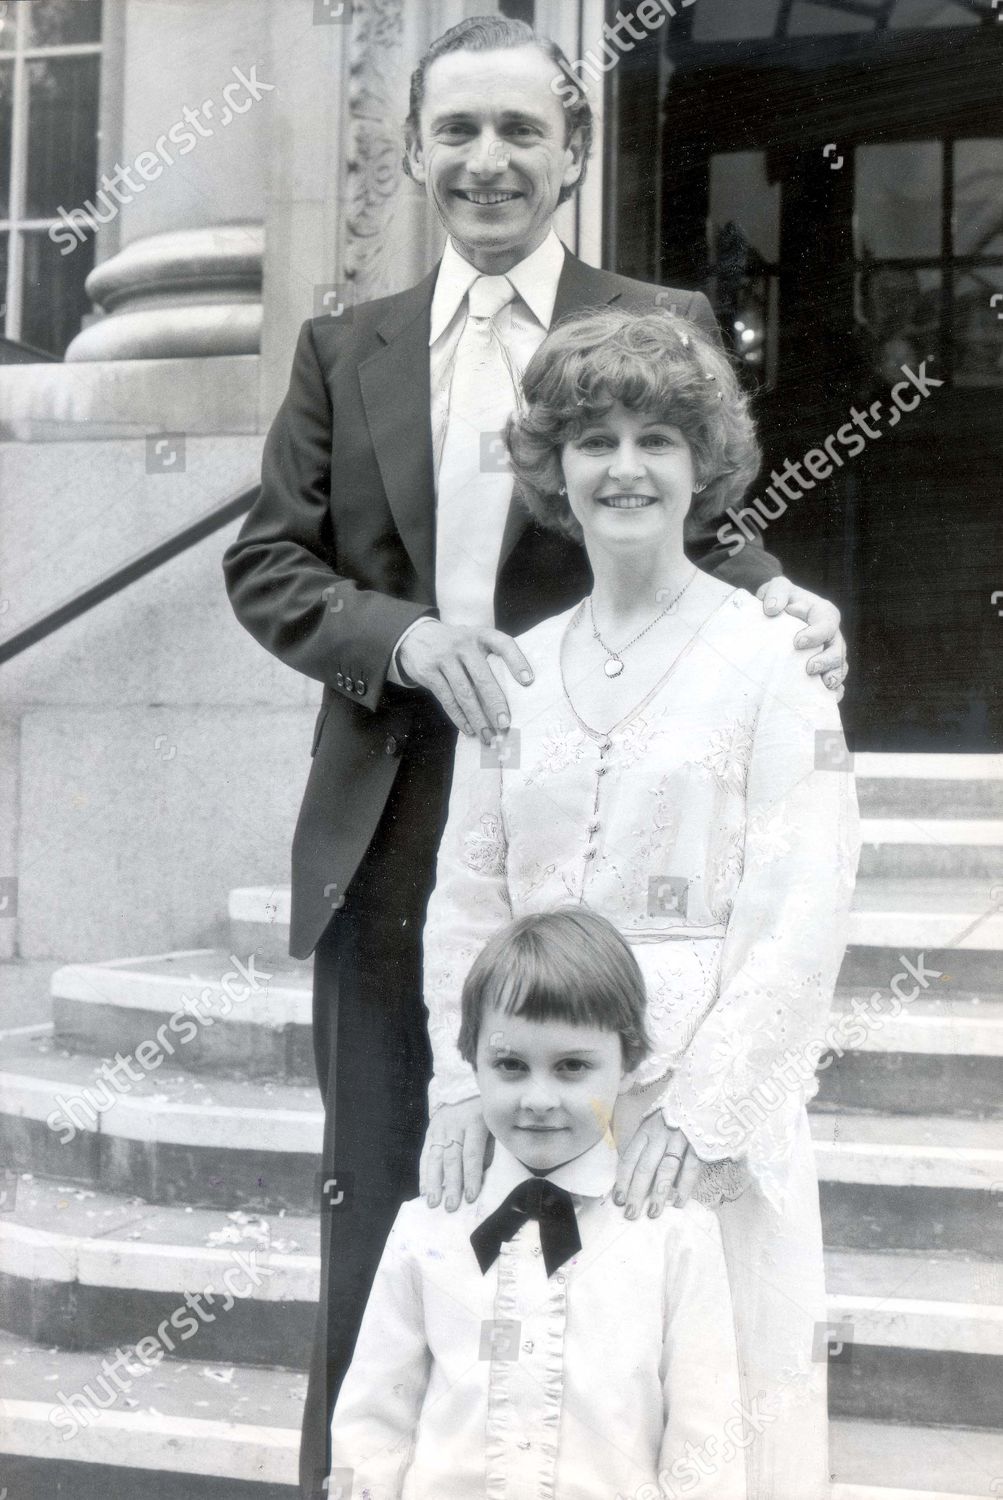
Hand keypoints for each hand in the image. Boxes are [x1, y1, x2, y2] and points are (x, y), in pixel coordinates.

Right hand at [398, 620, 533, 741]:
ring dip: (477, 718)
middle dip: (495, 703)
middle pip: (482, 676)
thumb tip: (516, 695)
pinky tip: (469, 729)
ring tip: (488, 736)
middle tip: (505, 724)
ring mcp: (444, 657)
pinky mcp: (428, 672)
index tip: (528, 681)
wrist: (415, 636)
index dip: (517, 661)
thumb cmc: (456, 645)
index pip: (503, 644)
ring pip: (464, 693)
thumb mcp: (473, 641)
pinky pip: (447, 699)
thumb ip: (490, 658)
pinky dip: (459, 717)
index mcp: (481, 635)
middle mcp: (463, 644)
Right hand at [419, 1098, 490, 1210]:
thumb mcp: (494, 1127)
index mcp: (475, 1122)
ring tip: (433, 1202)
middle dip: (451, 1184)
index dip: (471, 1176)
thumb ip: (490, 1150)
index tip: (471, 1197)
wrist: (464, 1089)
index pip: (472, 1153)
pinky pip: (425, 1155)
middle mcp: (455, 1125)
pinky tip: (424, 1190)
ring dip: (433, 1182)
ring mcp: (440, 1128)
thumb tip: (485, 1179)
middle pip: (452, 1158)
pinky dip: (424, 1174)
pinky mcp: (430, 1132)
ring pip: (435, 1157)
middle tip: (451, 1206)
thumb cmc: (485, 1115)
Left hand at [613, 1115, 702, 1218]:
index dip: (622, 1180)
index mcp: (645, 1131)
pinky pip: (690, 1169)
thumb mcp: (652, 1125)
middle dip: (637, 1192)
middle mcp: (660, 1135)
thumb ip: (643, 1146)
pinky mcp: (699, 1145)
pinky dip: (685, 1187)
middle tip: (631, 1214)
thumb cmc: (672, 1117)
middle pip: (645, 1167)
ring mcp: (680, 1140)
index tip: (618, 1200)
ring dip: (659, 1193)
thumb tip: (632, 1176)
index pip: (629, 1158)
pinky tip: (679, 1203)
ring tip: (653, 1212)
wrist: (701, 1098)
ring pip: (666, 1169)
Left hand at [757, 577, 846, 695]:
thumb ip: (776, 593)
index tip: (797, 642)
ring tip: (824, 685)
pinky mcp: (824, 667)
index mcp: (823, 613)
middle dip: (826, 661)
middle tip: (808, 668)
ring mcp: (829, 652)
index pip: (827, 624)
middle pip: (837, 649)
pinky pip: (836, 681)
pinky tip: (828, 698)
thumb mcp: (776, 587)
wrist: (775, 612)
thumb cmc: (778, 598)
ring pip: (840, 667)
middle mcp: (831, 634)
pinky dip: (835, 690)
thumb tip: (771, 610)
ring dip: (834, 677)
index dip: (816, 634)